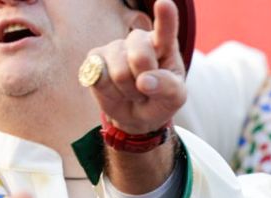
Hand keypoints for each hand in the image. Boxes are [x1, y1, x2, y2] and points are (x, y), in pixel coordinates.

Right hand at [85, 0, 186, 137]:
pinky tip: (115, 90)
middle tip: (146, 89)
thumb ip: (168, 88)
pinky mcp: (94, 59)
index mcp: (163, 44)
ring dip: (128, 92)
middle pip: (140, 57)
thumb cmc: (160, 99)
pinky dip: (110, 93)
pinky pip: (100, 78)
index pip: (165, 30)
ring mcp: (115, 47)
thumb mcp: (175, 98)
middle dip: (144, 83)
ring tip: (132, 91)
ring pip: (119, 73)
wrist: (137, 114)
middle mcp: (138, 40)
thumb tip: (144, 81)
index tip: (164, 3)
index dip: (165, 17)